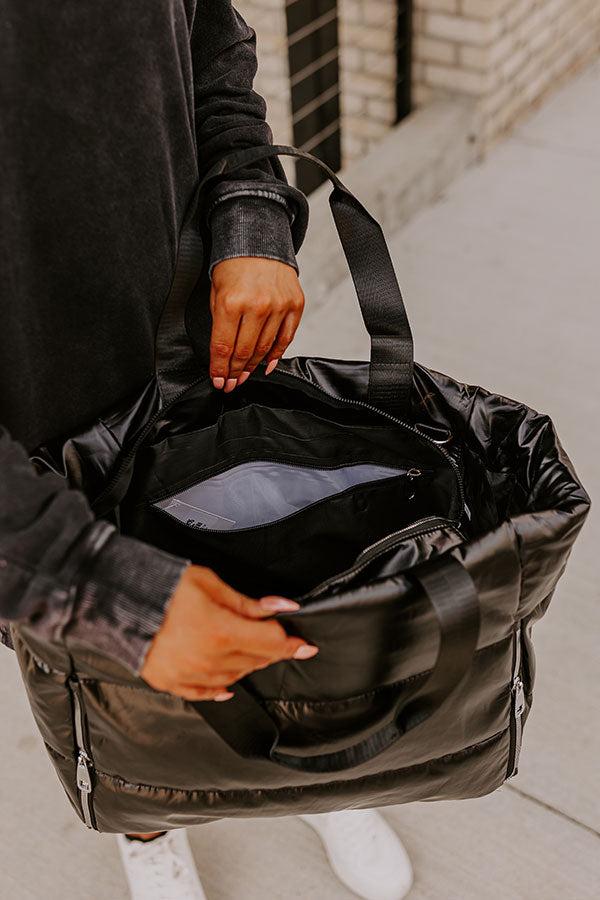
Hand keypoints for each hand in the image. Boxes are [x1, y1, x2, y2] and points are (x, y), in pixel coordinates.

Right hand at [140, 566, 317, 700]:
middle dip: (270, 649)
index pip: (271, 642)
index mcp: (222, 632)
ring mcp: (190, 675)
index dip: (292, 643)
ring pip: (235, 676)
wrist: (118, 602)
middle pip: (255, 660)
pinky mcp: (171, 683)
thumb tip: (282, 606)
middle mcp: (209, 659)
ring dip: (248, 663)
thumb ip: (248, 602)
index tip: (306, 645)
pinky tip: (228, 687)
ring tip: (249, 649)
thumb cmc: (163, 586)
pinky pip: (204, 693)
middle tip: (278, 639)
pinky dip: (219, 689)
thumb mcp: (210, 584)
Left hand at [209, 257, 304, 391]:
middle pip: (245, 351)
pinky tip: (267, 365)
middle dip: (235, 372)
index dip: (220, 369)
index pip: (223, 346)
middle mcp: (257, 306)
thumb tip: (223, 354)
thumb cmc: (233, 265)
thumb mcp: (216, 292)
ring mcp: (278, 306)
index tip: (218, 381)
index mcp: (231, 302)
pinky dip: (277, 354)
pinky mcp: (295, 305)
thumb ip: (219, 323)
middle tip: (230, 383)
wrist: (259, 239)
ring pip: (265, 348)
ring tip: (245, 376)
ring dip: (253, 366)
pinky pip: (286, 337)